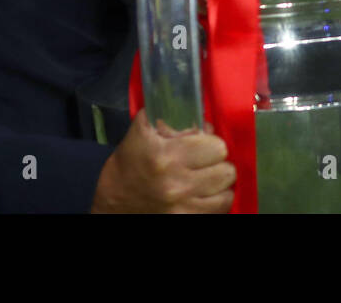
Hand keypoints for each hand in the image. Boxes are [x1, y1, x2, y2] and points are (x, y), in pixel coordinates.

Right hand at [90, 110, 235, 212]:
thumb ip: (169, 119)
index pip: (217, 147)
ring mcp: (183, 208)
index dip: (211, 142)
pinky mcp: (186, 220)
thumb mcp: (141, 133)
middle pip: (227, 171)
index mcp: (165, 156)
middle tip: (205, 162)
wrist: (113, 204)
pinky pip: (220, 210)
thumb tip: (202, 123)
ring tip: (206, 179)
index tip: (202, 144)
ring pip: (227, 193)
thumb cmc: (128, 166)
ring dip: (218, 185)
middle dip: (217, 163)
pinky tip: (203, 194)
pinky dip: (215, 201)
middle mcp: (176, 184)